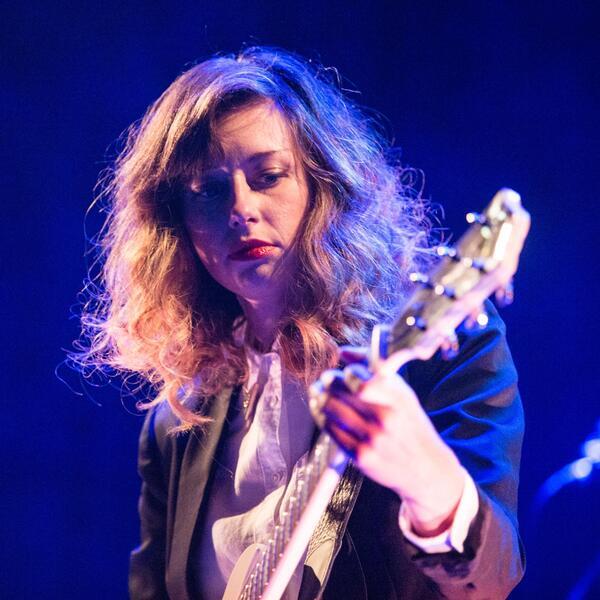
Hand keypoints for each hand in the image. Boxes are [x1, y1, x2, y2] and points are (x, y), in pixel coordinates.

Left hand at [311, 346, 464, 536]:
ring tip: (320, 393)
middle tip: (326, 380)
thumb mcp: (403, 394)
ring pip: (331, 409)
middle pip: (341, 392)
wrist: (426, 468)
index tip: (345, 372)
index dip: (347, 373)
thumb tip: (343, 352)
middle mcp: (386, 418)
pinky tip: (326, 413)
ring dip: (321, 398)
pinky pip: (331, 430)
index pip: (362, 379)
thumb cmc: (411, 424)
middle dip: (328, 382)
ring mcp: (372, 439)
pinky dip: (324, 418)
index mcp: (398, 398)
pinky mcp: (360, 457)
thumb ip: (375, 369)